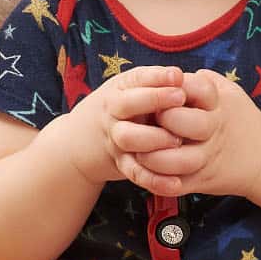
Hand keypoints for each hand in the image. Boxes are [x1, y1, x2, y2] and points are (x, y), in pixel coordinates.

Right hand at [51, 65, 188, 191]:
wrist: (80, 141)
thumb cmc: (120, 108)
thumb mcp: (129, 89)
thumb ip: (153, 82)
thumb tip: (180, 76)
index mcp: (118, 91)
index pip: (136, 79)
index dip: (157, 78)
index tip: (178, 78)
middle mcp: (113, 113)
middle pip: (126, 104)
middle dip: (154, 99)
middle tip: (180, 98)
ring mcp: (115, 139)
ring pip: (129, 137)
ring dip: (154, 138)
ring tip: (177, 140)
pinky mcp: (121, 163)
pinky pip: (135, 172)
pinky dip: (154, 180)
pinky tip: (175, 183)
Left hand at [130, 69, 260, 197]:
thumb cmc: (237, 118)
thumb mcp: (228, 92)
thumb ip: (202, 81)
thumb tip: (172, 74)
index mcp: (219, 104)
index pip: (196, 88)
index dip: (174, 87)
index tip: (162, 89)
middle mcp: (214, 130)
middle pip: (187, 123)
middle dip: (164, 119)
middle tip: (150, 118)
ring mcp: (208, 157)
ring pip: (178, 160)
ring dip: (154, 156)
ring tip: (141, 149)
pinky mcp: (202, 180)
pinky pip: (174, 184)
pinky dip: (156, 181)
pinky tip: (146, 170)